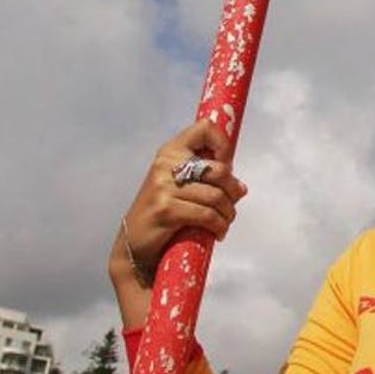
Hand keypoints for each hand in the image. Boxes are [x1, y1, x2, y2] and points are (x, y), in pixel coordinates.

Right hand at [111, 119, 247, 290]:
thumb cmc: (162, 214)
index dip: (223, 144)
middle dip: (232, 192)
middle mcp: (166, 164)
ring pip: (217, 196)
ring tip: (223, 223)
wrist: (134, 245)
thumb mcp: (181, 188)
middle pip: (220, 170)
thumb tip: (240, 187)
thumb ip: (207, 180)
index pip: (204, 128)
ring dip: (227, 214)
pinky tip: (217, 233)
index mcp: (170, 152)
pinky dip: (219, 226)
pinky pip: (208, 216)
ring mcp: (164, 187)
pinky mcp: (166, 210)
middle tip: (229, 207)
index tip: (228, 166)